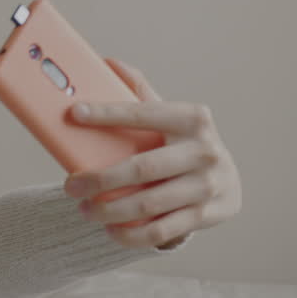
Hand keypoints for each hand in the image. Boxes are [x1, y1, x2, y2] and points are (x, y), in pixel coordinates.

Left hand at [62, 59, 241, 248]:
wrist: (226, 181)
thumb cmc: (182, 144)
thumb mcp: (169, 115)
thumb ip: (140, 92)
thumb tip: (108, 63)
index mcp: (192, 118)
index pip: (142, 113)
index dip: (107, 113)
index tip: (74, 113)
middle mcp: (204, 150)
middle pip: (141, 168)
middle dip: (99, 180)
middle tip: (70, 186)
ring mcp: (208, 185)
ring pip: (148, 204)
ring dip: (109, 211)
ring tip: (84, 210)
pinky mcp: (208, 214)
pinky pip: (161, 231)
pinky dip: (130, 234)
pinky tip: (110, 230)